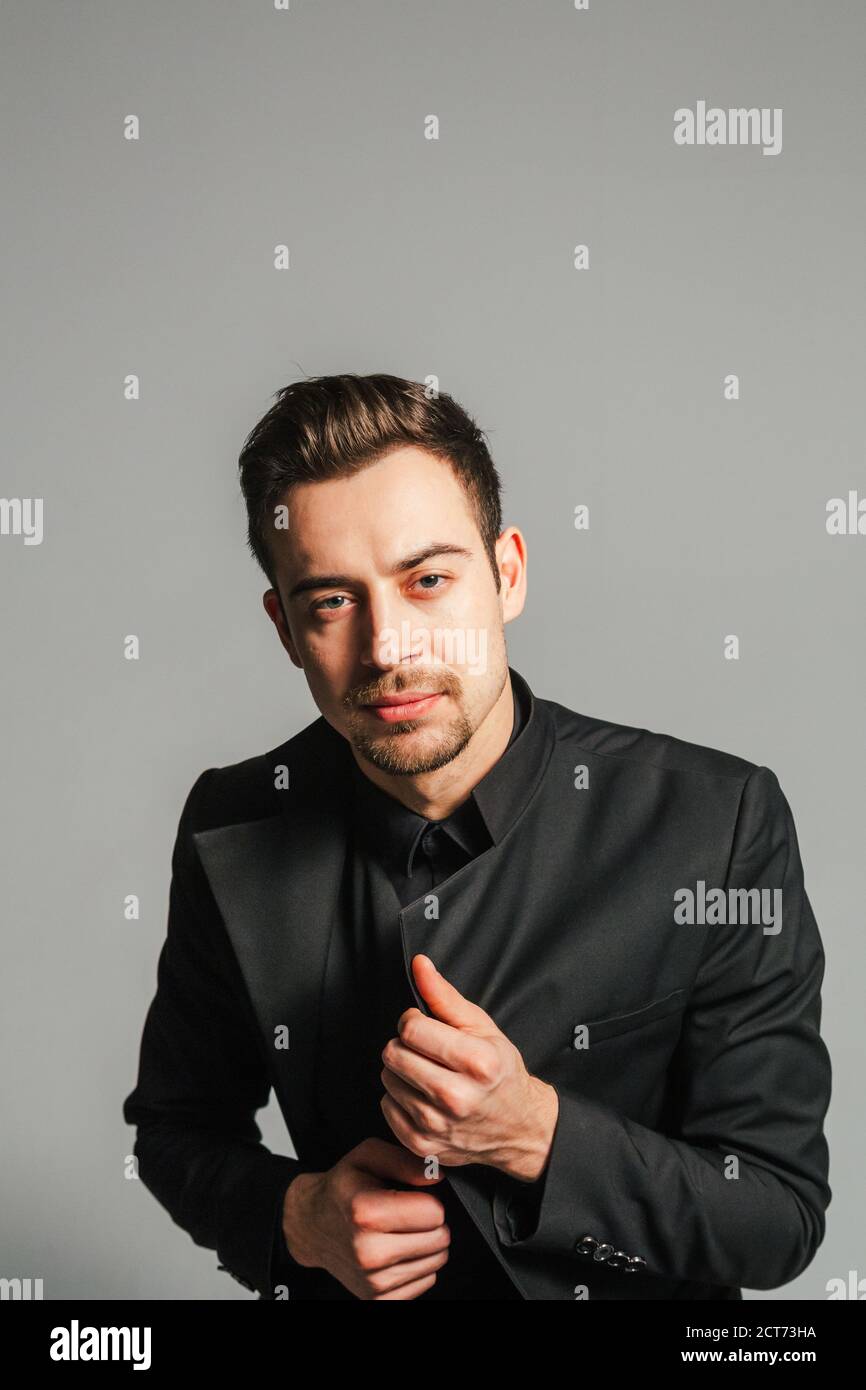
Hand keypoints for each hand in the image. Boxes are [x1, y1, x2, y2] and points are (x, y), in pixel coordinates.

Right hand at [281, 1137, 450, 1299]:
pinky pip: (426, 1282)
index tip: (411, 1197)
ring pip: (436, 1262)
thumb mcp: (368, 1156)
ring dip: (427, 1245)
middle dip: (432, 1223)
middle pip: (439, 1239)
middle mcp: (368, 1251)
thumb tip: (437, 1176)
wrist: (311, 1225)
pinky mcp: (377, 1299)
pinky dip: (418, 1266)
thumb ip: (406, 1161)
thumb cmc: (343, 1188)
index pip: (434, 1212)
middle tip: (408, 1215)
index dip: (429, 1200)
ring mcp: (372, 1281)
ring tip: (401, 1232)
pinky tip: (397, 1252)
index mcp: (365, 1212)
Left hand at [380, 954, 558, 1181]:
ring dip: (401, 1071)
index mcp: (476, 1062)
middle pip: (394, 1054)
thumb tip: (419, 965)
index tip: (425, 1026)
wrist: (519, 1128)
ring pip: (387, 1079)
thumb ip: (445, 995)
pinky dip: (399, 1098)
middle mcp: (456, 1097)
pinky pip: (386, 1107)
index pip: (412, 1029)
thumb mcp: (482, 1028)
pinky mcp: (423, 1144)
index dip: (413, 1021)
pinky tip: (422, 1096)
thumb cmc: (501, 1074)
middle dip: (404, 1044)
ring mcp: (437, 1125)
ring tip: (427, 1073)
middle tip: (425, 1049)